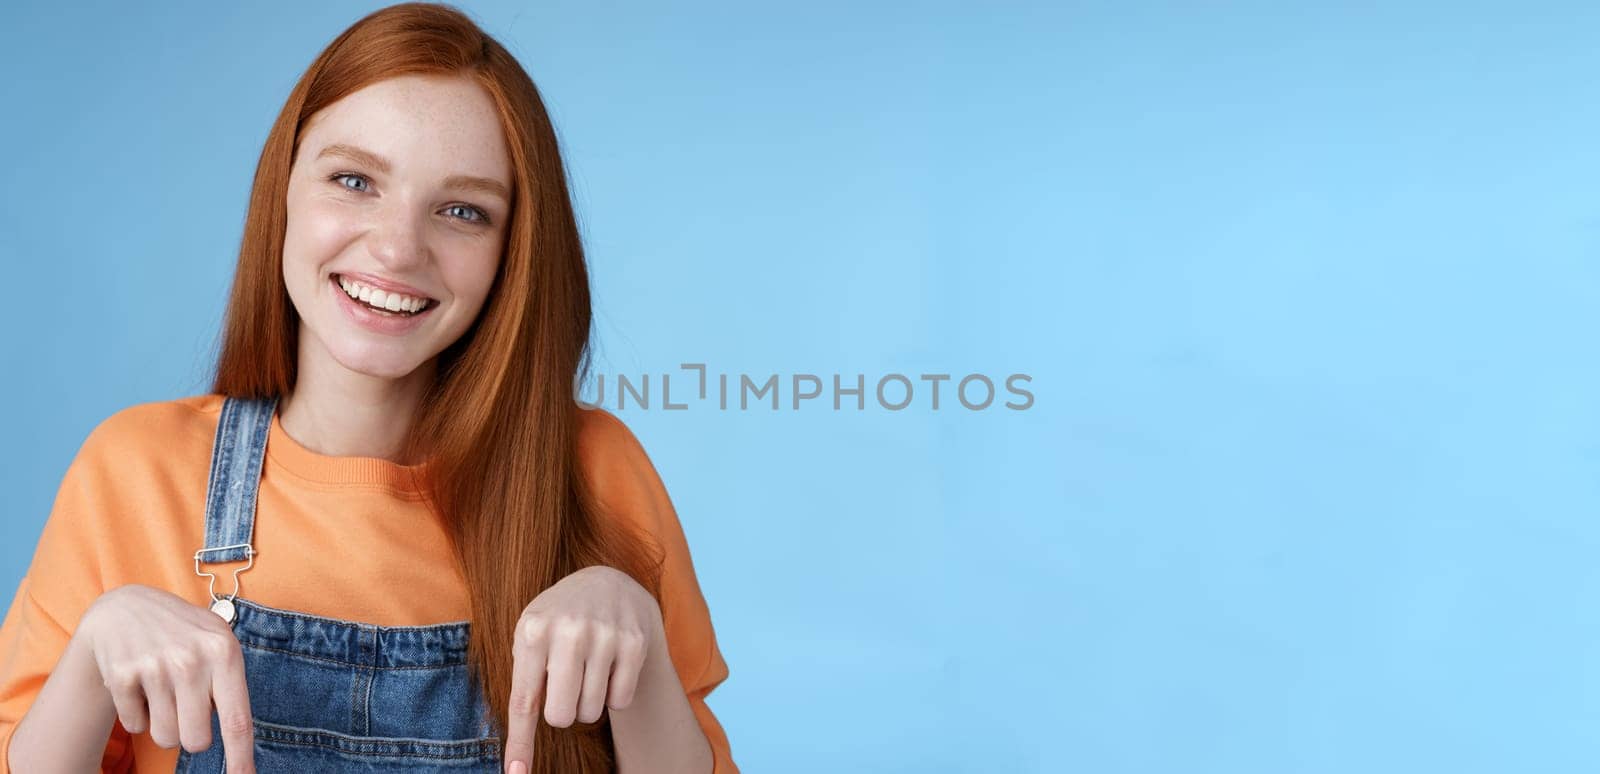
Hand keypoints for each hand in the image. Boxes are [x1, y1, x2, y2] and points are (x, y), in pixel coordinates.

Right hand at [79, 584, 255, 772]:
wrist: (126, 607)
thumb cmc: (184, 634)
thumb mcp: (218, 644)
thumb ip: (230, 685)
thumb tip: (239, 741)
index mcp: (224, 652)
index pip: (237, 719)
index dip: (241, 757)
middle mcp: (190, 660)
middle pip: (196, 741)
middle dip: (193, 736)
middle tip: (187, 710)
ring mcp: (154, 667)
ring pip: (165, 738)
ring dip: (165, 726)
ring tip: (164, 694)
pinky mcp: (121, 676)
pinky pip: (135, 728)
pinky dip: (138, 715)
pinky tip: (140, 686)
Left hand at [501, 565, 662, 771]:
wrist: (607, 582)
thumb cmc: (557, 621)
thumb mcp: (530, 637)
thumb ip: (522, 684)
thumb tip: (517, 758)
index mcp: (533, 631)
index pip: (524, 701)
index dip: (520, 743)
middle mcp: (568, 631)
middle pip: (561, 716)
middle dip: (562, 712)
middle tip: (566, 686)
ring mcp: (605, 635)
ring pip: (591, 711)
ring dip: (588, 702)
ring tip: (588, 670)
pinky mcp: (635, 643)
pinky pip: (620, 701)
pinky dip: (614, 694)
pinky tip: (611, 665)